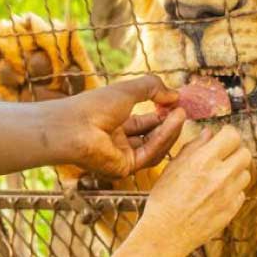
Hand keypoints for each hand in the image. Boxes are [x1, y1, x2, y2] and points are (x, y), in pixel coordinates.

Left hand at [57, 75, 185, 179]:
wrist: (73, 125)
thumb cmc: (92, 106)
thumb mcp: (127, 90)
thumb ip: (152, 88)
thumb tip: (175, 94)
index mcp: (113, 124)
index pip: (144, 123)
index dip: (161, 114)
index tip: (178, 104)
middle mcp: (117, 142)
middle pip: (151, 137)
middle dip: (169, 124)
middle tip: (184, 110)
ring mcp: (120, 157)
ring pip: (154, 147)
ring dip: (170, 131)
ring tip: (181, 113)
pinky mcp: (124, 168)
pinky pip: (149, 154)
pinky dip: (163, 138)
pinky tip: (173, 122)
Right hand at [140, 125, 251, 254]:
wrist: (166, 232)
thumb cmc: (164, 198)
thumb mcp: (172, 167)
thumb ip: (193, 147)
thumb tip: (209, 134)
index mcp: (203, 161)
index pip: (232, 136)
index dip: (228, 134)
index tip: (223, 137)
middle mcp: (220, 176)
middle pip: (245, 153)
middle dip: (235, 152)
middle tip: (223, 156)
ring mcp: (229, 194)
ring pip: (245, 173)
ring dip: (234, 172)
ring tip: (217, 177)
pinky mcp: (232, 210)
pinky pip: (240, 193)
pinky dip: (232, 191)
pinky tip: (215, 195)